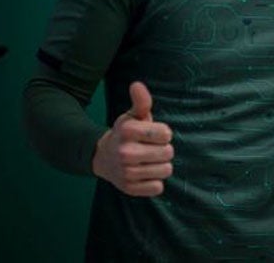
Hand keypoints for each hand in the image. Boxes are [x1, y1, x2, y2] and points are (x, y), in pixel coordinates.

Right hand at [92, 82, 173, 196]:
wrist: (104, 157)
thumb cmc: (126, 134)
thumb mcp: (133, 116)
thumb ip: (141, 101)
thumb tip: (137, 84)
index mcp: (128, 131)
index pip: (166, 134)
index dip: (164, 134)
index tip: (154, 134)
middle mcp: (125, 152)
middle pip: (168, 153)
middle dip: (164, 150)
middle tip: (151, 148)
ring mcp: (126, 172)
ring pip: (166, 170)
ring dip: (161, 165)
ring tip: (148, 160)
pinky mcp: (129, 188)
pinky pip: (158, 187)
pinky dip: (154, 182)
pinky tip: (144, 173)